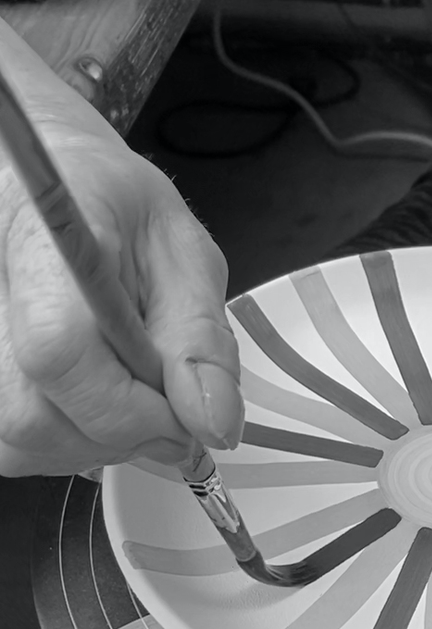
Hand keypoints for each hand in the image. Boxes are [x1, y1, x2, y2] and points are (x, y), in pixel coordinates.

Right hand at [0, 129, 242, 476]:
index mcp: (40, 243)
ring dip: (95, 442)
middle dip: (124, 434)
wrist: (56, 184)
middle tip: (167, 405)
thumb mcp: (184, 255)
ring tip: (129, 395)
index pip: (59, 352)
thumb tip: (214, 424)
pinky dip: (65, 442)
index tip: (182, 418)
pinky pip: (9, 444)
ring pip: (19, 441)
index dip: (130, 409)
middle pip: (33, 416)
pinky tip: (92, 403)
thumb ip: (201, 342)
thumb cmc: (115, 207)